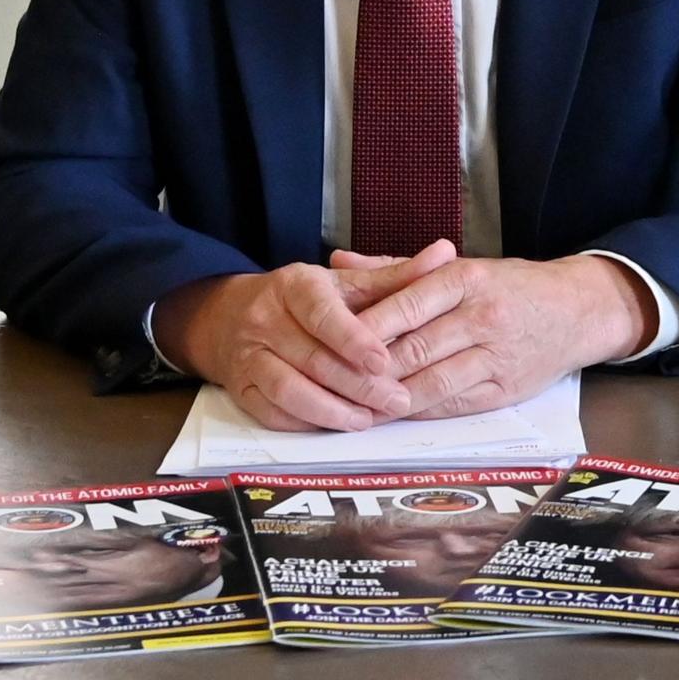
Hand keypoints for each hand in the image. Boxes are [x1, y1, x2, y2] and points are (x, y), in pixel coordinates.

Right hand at [157, 245, 456, 430]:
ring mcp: (248, 355)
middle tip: (397, 401)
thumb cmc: (307, 301)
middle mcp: (265, 318)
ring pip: (289, 390)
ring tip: (369, 420)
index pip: (321, 313)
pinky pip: (273, 413)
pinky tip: (337, 425)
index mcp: (294, 285)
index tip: (382, 361)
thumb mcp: (347, 282)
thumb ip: (397, 276)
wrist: (232, 316)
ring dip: (332, 410)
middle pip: (313, 359)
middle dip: (358, 386)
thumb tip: (446, 254)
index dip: (352, 339)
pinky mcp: (241, 389)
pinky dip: (307, 423)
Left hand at [348, 250, 653, 416]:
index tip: (329, 341)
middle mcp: (482, 316)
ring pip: (431, 383)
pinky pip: (452, 404)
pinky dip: (418, 410)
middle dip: (369, 369)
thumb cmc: (510, 286)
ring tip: (352, 404)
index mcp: (466, 278)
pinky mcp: (505, 389)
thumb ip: (397, 268)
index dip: (366, 329)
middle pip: (414, 348)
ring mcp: (496, 356)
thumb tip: (339, 264)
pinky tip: (390, 412)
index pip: (407, 305)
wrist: (576, 310)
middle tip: (329, 381)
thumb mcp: (460, 266)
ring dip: (389, 398)